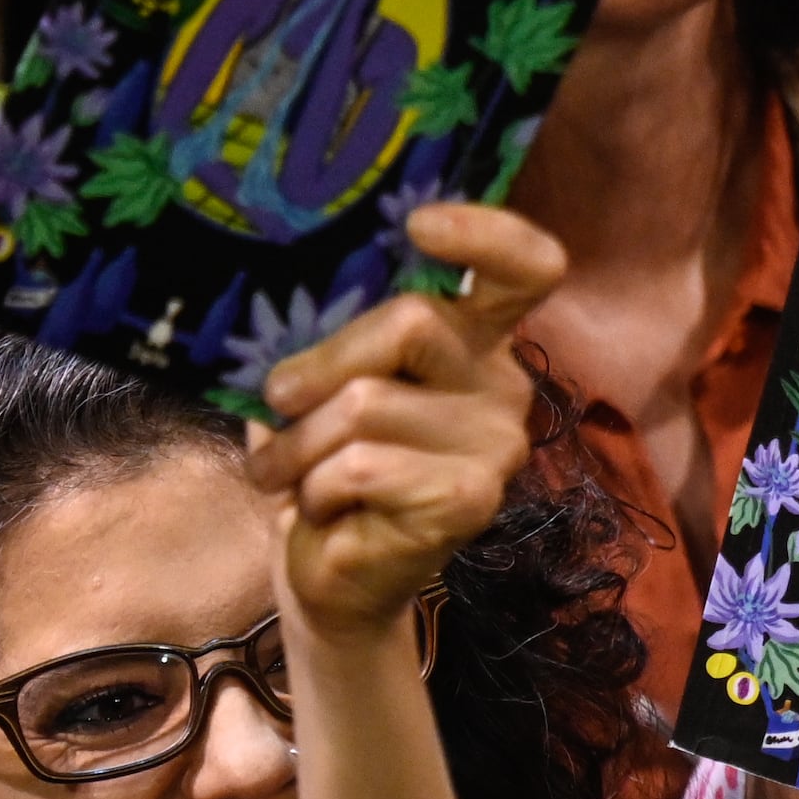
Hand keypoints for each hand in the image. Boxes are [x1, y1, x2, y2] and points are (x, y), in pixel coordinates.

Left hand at [243, 203, 567, 638]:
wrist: (332, 574)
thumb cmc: (322, 462)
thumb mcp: (322, 381)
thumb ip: (327, 332)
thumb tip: (274, 296)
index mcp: (475, 340)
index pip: (525, 267)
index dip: (486, 232)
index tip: (418, 224)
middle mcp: (503, 383)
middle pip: (415, 321)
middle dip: (322, 362)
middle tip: (278, 399)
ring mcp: (497, 443)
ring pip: (367, 404)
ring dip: (297, 442)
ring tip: (286, 471)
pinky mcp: (470, 498)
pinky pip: (360, 465)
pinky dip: (314, 488)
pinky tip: (326, 506)